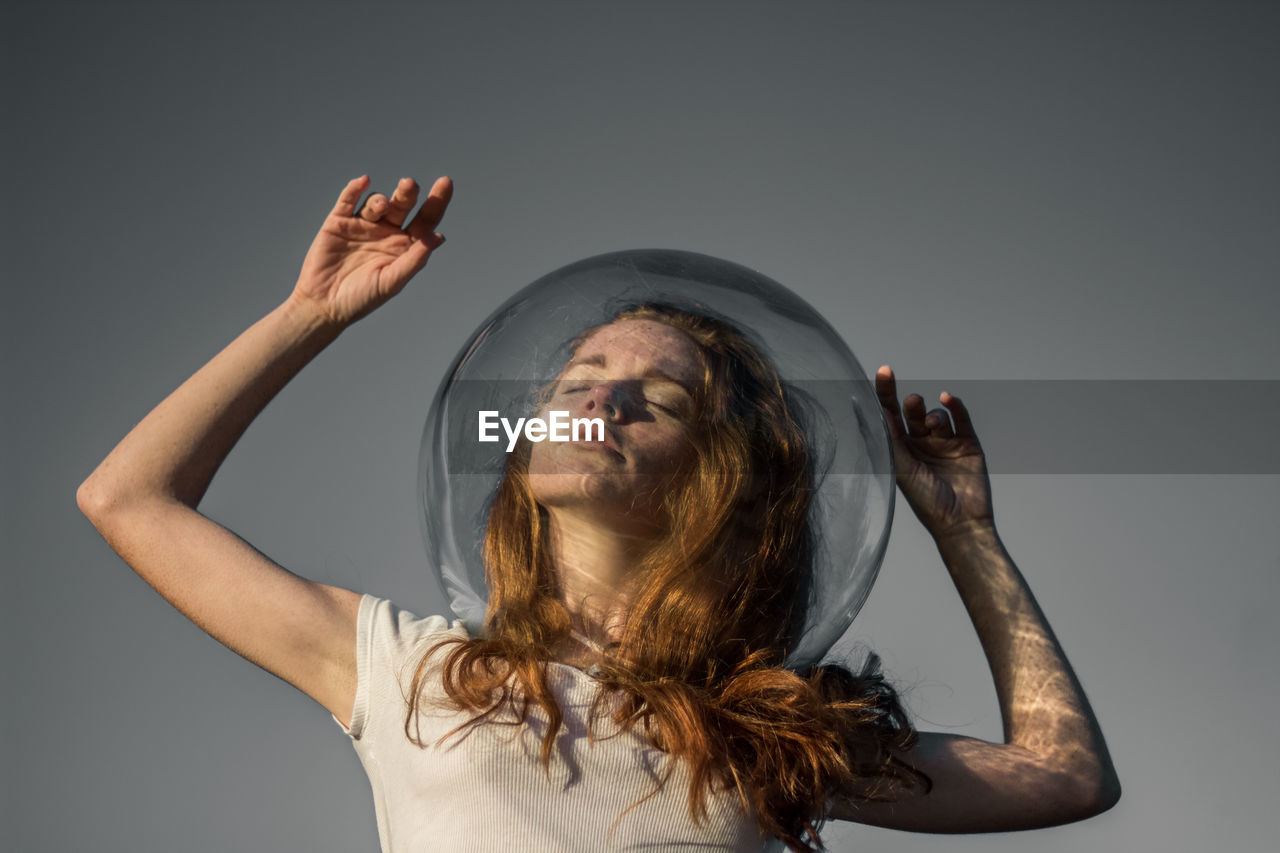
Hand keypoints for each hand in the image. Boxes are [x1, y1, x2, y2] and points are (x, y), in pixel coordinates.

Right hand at [289, 175, 451, 327]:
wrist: (323, 305)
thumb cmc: (362, 299)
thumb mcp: (392, 281)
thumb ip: (414, 259)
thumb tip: (438, 237)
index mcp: (404, 246)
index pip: (426, 219)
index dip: (437, 201)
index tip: (446, 182)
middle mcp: (386, 232)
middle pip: (403, 205)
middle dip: (408, 193)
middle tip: (409, 185)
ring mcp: (363, 225)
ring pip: (377, 202)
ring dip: (381, 199)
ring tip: (381, 206)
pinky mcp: (339, 222)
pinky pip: (348, 200)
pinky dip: (354, 189)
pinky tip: (363, 182)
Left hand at [874, 365, 994, 541]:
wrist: (959, 521)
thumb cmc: (924, 501)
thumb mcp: (900, 468)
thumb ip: (888, 438)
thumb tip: (873, 409)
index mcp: (899, 449)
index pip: (889, 414)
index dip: (885, 393)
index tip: (884, 371)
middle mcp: (920, 444)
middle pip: (912, 412)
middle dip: (911, 404)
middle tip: (911, 402)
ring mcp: (945, 443)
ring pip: (936, 415)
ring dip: (933, 415)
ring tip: (932, 426)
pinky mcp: (968, 444)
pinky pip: (961, 417)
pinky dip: (954, 406)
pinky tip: (947, 398)